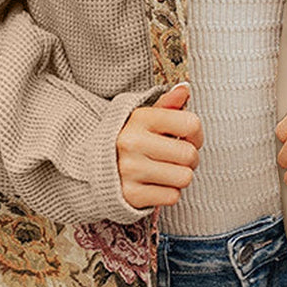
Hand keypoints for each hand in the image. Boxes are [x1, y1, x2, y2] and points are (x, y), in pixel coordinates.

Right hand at [116, 83, 203, 209]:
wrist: (90, 166)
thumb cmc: (126, 140)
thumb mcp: (143, 117)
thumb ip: (167, 104)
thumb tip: (185, 89)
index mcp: (140, 118)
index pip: (191, 124)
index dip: (196, 134)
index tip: (187, 138)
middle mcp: (133, 142)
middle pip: (190, 154)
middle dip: (190, 159)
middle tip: (176, 158)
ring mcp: (130, 170)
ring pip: (184, 178)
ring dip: (180, 177)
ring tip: (166, 171)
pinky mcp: (131, 195)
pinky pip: (172, 197)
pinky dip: (169, 193)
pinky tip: (155, 184)